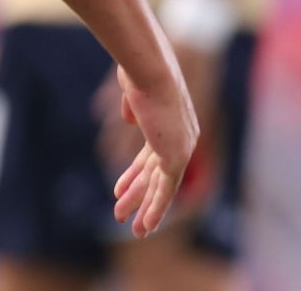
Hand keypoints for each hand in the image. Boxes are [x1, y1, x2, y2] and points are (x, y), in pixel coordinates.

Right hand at [110, 64, 198, 237]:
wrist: (150, 70)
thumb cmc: (139, 71)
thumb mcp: (132, 88)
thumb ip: (132, 105)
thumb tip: (129, 119)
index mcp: (171, 124)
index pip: (150, 158)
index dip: (133, 176)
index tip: (118, 189)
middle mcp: (182, 138)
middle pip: (155, 175)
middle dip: (138, 197)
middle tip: (124, 216)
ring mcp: (182, 148)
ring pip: (160, 187)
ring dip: (145, 209)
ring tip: (134, 231)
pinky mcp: (177, 156)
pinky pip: (166, 190)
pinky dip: (156, 209)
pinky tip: (147, 225)